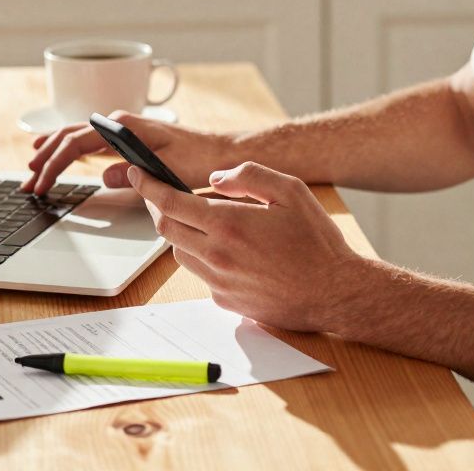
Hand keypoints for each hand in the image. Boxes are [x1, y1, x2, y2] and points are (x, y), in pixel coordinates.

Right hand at [21, 109, 238, 194]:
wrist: (221, 152)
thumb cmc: (200, 159)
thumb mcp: (166, 171)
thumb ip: (134, 174)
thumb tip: (104, 176)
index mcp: (125, 127)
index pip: (76, 143)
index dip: (54, 164)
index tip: (40, 183)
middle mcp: (120, 124)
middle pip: (70, 137)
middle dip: (46, 159)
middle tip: (28, 182)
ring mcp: (123, 130)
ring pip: (77, 137)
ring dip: (53, 152)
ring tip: (33, 166)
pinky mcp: (128, 140)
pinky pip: (90, 141)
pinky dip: (69, 149)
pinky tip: (58, 153)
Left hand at [127, 161, 362, 331]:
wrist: (335, 293)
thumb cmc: (317, 242)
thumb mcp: (290, 191)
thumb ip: (248, 176)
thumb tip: (214, 178)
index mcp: (229, 224)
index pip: (170, 203)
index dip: (148, 186)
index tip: (138, 173)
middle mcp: (217, 255)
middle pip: (166, 229)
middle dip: (159, 208)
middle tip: (165, 195)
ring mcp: (219, 282)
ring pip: (180, 253)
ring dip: (183, 234)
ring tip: (209, 225)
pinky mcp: (226, 301)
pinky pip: (201, 275)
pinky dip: (205, 259)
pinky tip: (233, 253)